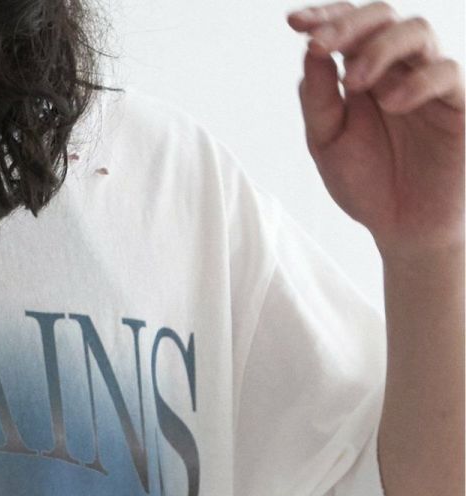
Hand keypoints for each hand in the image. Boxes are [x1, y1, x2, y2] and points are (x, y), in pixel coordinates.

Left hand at [286, 4, 463, 258]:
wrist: (401, 227)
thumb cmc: (366, 182)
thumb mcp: (328, 143)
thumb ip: (319, 100)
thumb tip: (311, 52)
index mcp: (364, 71)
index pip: (348, 27)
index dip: (324, 17)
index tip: (293, 23)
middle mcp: (398, 67)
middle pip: (382, 16)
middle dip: (348, 25)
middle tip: (320, 44)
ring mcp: (429, 80)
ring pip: (417, 32)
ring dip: (380, 48)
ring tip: (355, 81)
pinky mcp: (457, 102)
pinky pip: (445, 74)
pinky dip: (417, 82)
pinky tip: (391, 103)